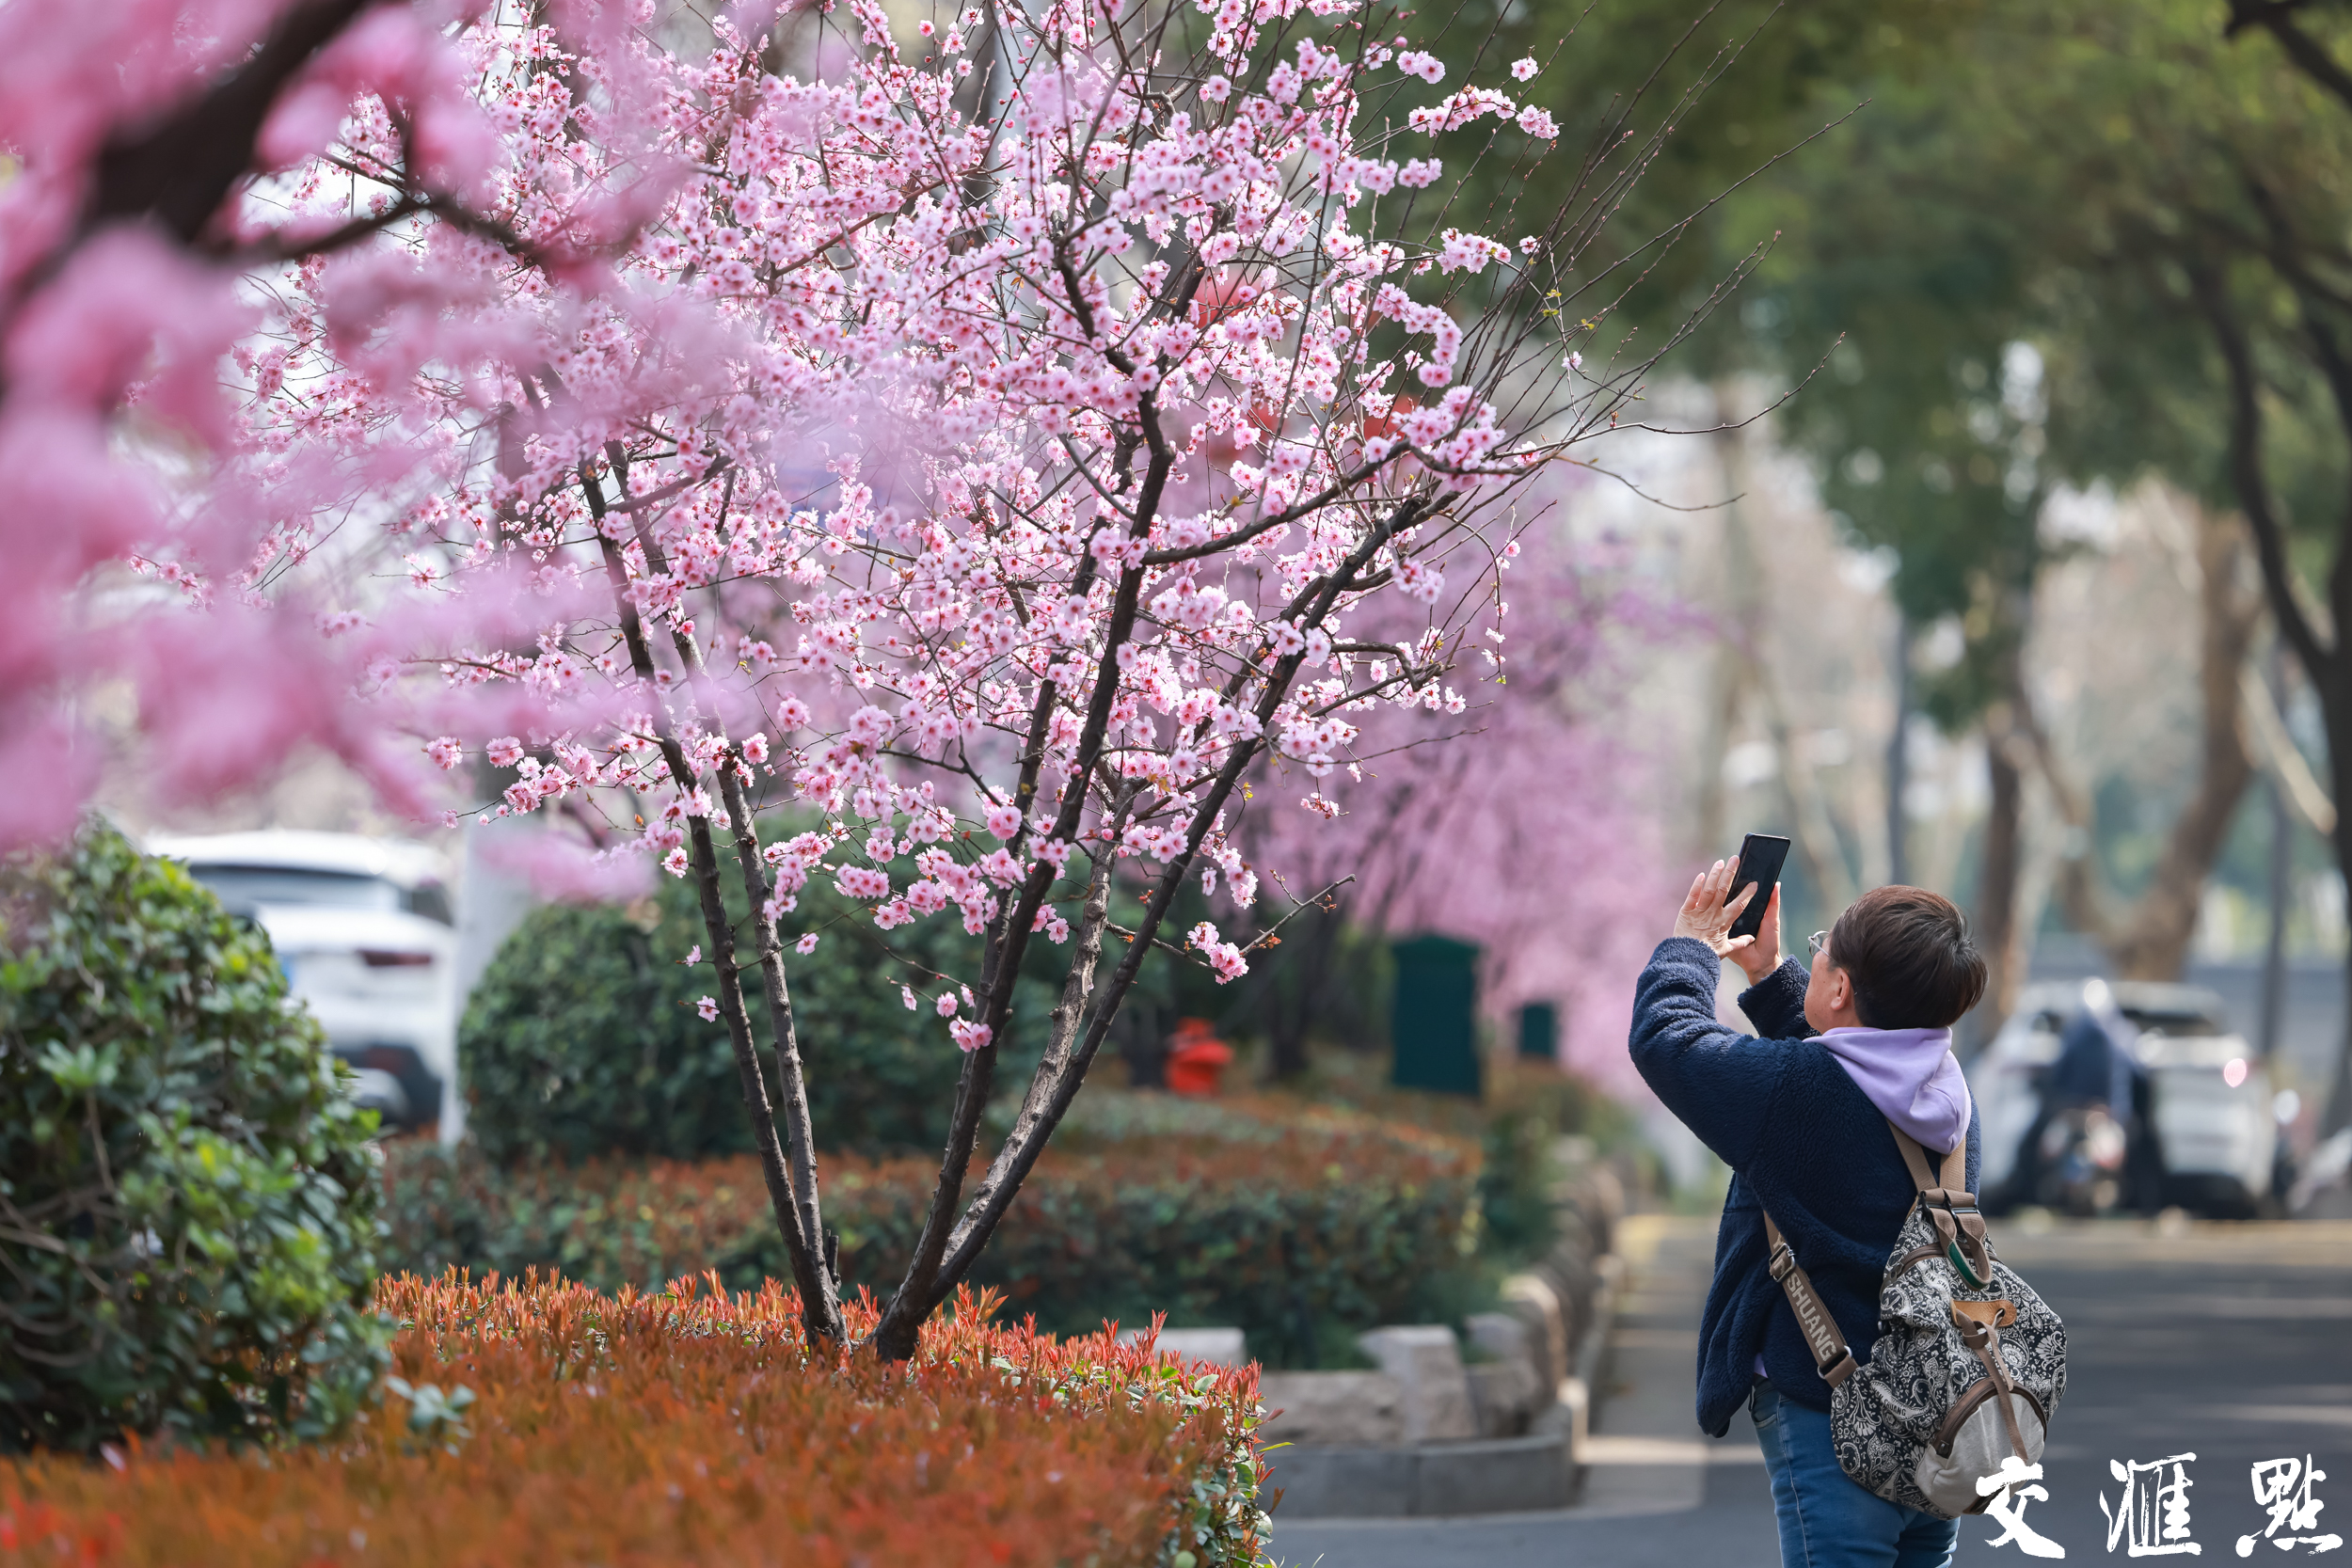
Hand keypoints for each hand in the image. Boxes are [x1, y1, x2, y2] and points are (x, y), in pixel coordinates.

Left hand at [1670, 859, 1781, 984]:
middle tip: (1736, 859)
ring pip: (1709, 890)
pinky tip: (1702, 874)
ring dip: (1715, 875)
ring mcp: (1700, 911)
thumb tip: (1751, 939)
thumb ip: (1739, 942)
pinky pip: (1692, 896)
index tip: (1754, 883)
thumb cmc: (1707, 954)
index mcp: (1724, 922)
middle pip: (1724, 890)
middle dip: (1731, 873)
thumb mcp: (1726, 949)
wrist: (1687, 957)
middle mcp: (1713, 914)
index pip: (1739, 905)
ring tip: (1721, 862)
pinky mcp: (1686, 911)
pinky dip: (1697, 885)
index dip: (1747, 894)